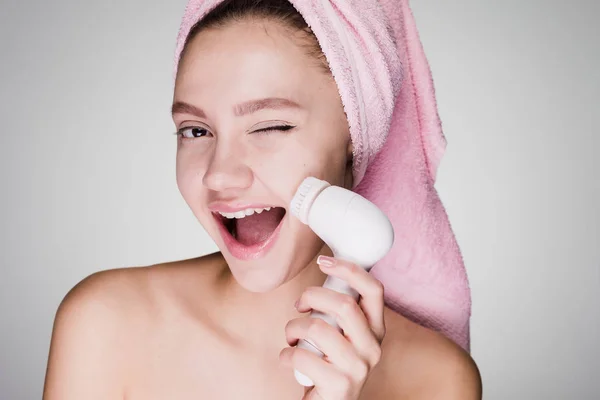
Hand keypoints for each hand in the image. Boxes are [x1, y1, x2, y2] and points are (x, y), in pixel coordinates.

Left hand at [279, 256, 385, 399]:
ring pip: (318, 327)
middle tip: (299, 305)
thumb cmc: (329, 363)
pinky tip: (287, 357)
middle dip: (311, 296)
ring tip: (291, 336)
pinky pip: (302, 355)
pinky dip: (286, 353)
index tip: (324, 262)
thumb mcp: (344, 335)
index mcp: (377, 330)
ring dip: (294, 327)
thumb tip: (327, 270)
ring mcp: (359, 368)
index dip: (349, 270)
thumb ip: (341, 310)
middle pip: (343, 304)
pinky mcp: (340, 385)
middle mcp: (373, 348)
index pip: (374, 290)